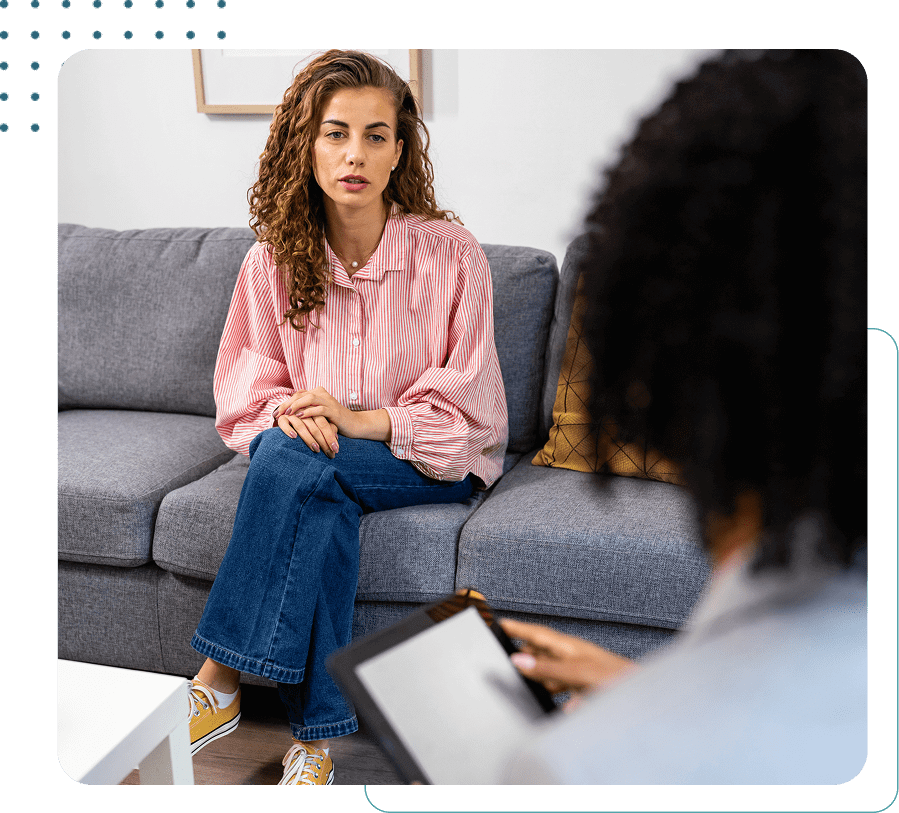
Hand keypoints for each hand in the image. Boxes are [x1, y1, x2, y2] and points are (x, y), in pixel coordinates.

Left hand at [275, 386, 391, 445]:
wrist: (354, 425)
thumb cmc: (334, 422)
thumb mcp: (317, 415)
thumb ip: (305, 412)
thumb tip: (286, 417)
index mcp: (317, 393)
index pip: (297, 395)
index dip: (285, 403)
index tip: (275, 413)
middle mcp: (322, 394)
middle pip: (300, 395)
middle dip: (287, 404)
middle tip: (277, 414)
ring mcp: (329, 401)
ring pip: (309, 399)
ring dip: (296, 406)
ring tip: (287, 413)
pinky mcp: (334, 410)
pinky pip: (319, 409)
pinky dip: (308, 412)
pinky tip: (300, 417)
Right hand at [500, 618, 635, 696]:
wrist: (646, 697)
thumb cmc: (619, 679)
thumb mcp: (578, 672)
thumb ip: (548, 669)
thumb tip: (519, 661)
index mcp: (569, 647)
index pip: (538, 634)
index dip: (518, 628)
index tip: (499, 622)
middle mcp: (574, 657)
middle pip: (542, 653)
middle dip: (523, 652)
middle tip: (503, 651)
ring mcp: (581, 674)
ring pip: (552, 673)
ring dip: (539, 676)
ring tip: (523, 679)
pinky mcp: (588, 690)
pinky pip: (565, 692)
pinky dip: (557, 698)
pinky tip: (559, 707)